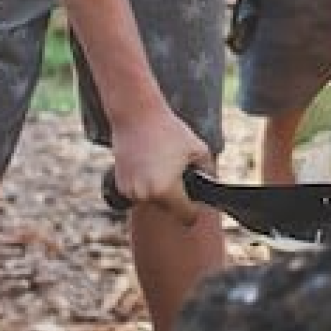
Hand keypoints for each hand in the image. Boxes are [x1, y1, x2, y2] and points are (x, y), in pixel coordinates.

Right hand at [110, 110, 211, 224]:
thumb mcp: (197, 148)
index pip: (185, 215)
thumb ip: (208, 170)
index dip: (194, 211)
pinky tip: (148, 164)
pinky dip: (144, 184)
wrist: (136, 115)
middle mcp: (146, 195)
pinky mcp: (120, 184)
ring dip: (158, 190)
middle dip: (175, 195)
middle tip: (177, 171)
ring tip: (162, 164)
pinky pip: (138, 192)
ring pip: (152, 200)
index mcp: (166, 190)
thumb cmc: (168, 130)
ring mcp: (130, 191)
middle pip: (168, 207)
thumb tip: (211, 183)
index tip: (195, 206)